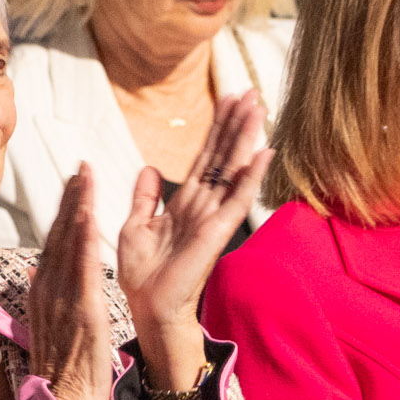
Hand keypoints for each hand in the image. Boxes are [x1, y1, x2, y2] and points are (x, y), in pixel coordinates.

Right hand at [24, 162, 115, 399]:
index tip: (74, 183)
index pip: (54, 242)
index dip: (64, 211)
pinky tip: (87, 215)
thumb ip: (44, 296)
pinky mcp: (82, 310)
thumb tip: (34, 270)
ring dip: (76, 207)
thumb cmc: (60, 371)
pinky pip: (82, 268)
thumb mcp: (48, 327)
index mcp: (43, 292)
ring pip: (68, 243)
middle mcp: (49, 289)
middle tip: (81, 166)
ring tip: (85, 176)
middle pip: (58, 234)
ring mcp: (63, 298)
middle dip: (70, 199)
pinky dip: (82, 239)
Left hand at [115, 91, 269, 387]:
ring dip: (245, 137)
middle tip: (251, 90)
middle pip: (222, 156)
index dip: (216, 128)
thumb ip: (145, 197)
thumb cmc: (143, 275)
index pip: (204, 158)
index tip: (227, 98)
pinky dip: (250, 175)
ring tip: (258, 106)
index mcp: (184, 204)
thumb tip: (149, 168)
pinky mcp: (217, 232)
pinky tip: (263, 152)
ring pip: (232, 169)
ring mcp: (213, 217)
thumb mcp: (136, 226)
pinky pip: (237, 199)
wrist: (149, 308)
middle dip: (236, 122)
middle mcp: (203, 206)